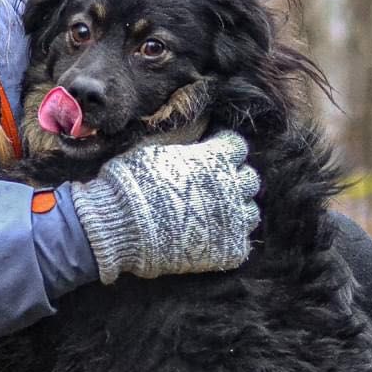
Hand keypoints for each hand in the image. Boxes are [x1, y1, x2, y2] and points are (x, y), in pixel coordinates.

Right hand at [70, 131, 260, 281]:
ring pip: (250, 212)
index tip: (212, 155)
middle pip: (249, 179)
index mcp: (215, 159)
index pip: (237, 147)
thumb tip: (199, 122)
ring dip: (237, 211)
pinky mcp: (228, 250)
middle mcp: (231, 187)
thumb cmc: (133, 183)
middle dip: (234, 180)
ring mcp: (232, 221)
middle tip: (214, 187)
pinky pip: (241, 243)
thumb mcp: (156, 149)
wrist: (121, 227)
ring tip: (216, 215)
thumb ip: (184, 138)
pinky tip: (211, 238)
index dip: (224, 150)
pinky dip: (229, 240)